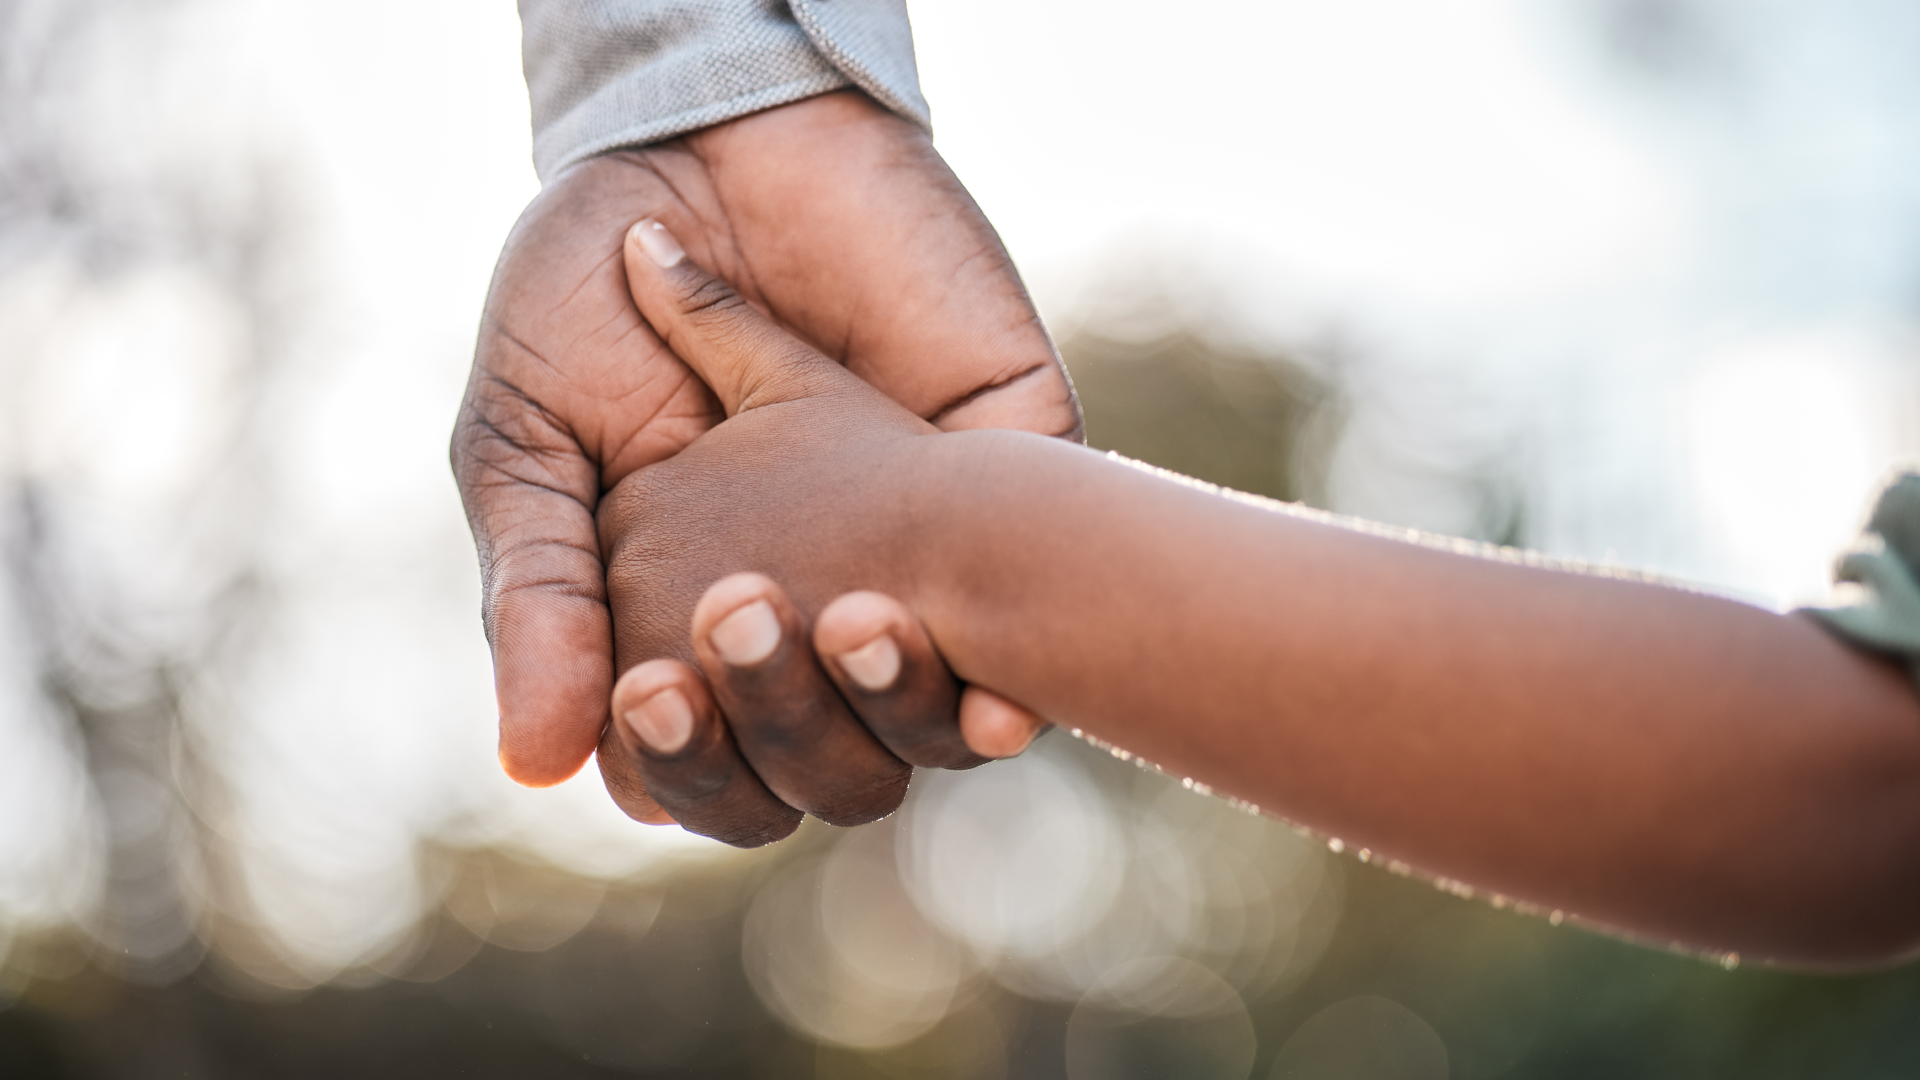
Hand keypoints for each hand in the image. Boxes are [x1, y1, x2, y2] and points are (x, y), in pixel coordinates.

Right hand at [450, 91, 1080, 801]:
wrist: (698, 142)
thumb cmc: (589, 294)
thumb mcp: (530, 443)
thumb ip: (541, 594)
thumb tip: (534, 764)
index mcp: (692, 623)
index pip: (709, 767)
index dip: (691, 767)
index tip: (651, 698)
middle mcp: (810, 611)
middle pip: (824, 771)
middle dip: (786, 734)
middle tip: (736, 620)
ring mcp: (913, 552)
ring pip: (934, 720)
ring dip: (897, 701)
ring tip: (850, 618)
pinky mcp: (1000, 470)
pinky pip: (1039, 609)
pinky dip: (1014, 666)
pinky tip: (1002, 694)